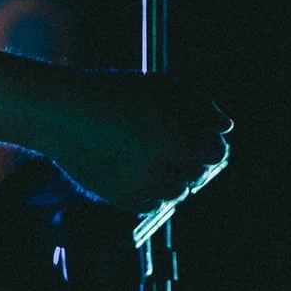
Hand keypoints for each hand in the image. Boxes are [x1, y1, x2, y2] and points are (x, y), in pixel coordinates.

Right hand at [42, 71, 230, 216]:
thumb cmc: (115, 93)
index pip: (216, 154)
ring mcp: (138, 186)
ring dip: (175, 178)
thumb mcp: (164, 86)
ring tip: (155, 156)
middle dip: (193, 160)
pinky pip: (152, 205)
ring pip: (177, 193)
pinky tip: (140, 169)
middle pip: (198, 175)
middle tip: (175, 144)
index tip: (202, 137)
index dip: (212, 145)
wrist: (64, 113)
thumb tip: (226, 127)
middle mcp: (157, 166)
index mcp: (172, 136)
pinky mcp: (120, 199)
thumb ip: (202, 105)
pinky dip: (152, 192)